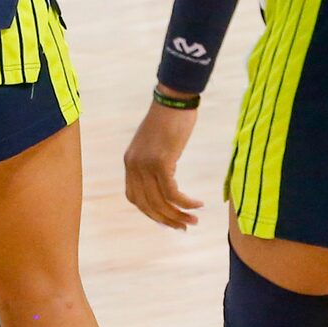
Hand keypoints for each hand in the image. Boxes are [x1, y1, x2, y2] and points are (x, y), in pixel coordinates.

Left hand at [124, 97, 202, 229]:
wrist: (174, 99)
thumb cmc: (170, 120)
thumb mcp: (155, 145)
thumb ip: (155, 164)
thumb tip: (166, 185)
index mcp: (130, 162)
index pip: (135, 198)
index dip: (151, 213)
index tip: (167, 219)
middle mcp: (134, 165)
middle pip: (148, 205)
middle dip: (167, 220)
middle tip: (184, 227)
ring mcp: (146, 164)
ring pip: (161, 202)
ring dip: (179, 215)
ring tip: (194, 220)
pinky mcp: (161, 162)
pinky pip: (173, 193)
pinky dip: (185, 203)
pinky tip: (197, 204)